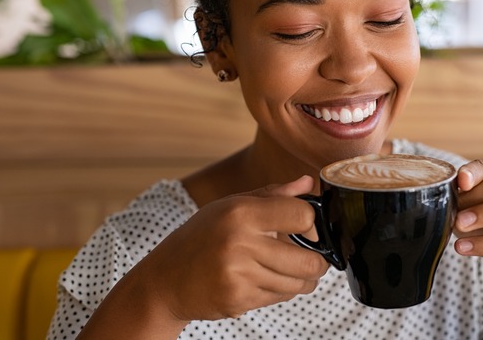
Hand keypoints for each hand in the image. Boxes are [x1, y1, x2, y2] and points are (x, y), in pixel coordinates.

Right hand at [137, 175, 329, 321]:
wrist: (165, 278)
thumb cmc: (201, 237)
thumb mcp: (231, 206)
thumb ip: (272, 195)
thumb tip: (307, 182)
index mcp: (241, 212)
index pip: (302, 215)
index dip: (312, 224)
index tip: (307, 230)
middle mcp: (240, 243)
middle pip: (309, 260)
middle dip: (317, 262)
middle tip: (312, 258)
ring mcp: (238, 275)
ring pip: (298, 284)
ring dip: (302, 280)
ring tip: (291, 271)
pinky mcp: (238, 300)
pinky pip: (279, 298)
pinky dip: (281, 291)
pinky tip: (266, 280)